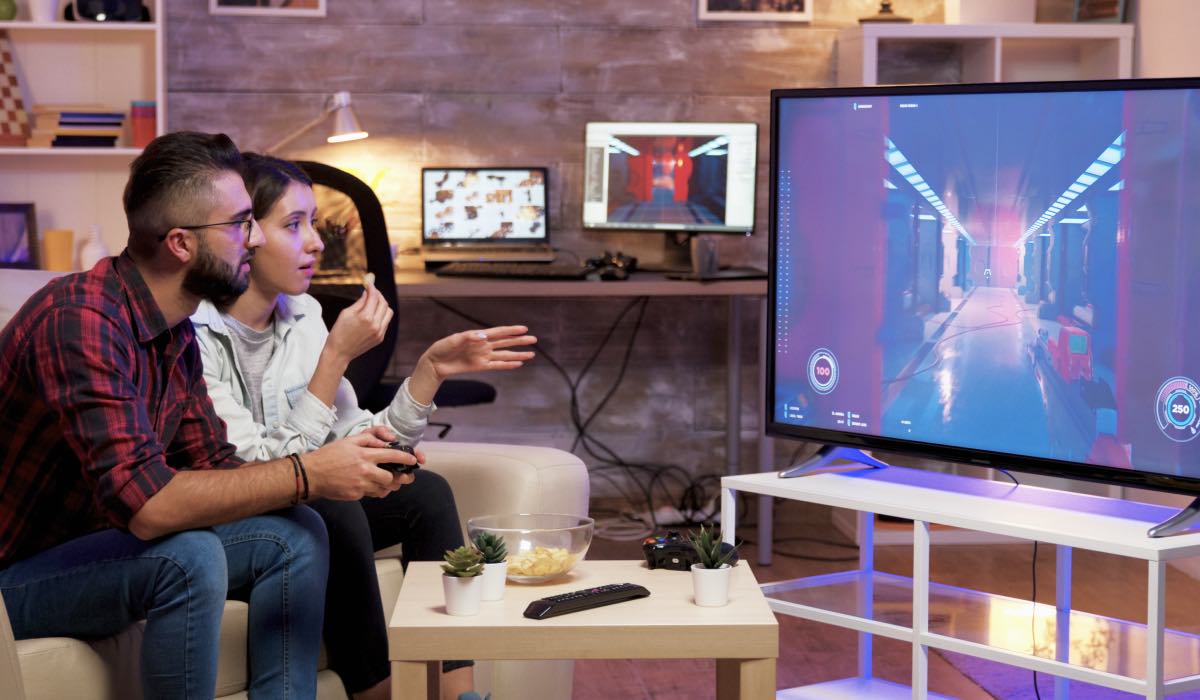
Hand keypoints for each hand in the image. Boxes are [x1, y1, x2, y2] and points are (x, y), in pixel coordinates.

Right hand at [303, 426, 414, 499]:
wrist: (312, 474)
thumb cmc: (330, 455)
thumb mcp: (350, 440)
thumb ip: (370, 437)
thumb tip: (387, 440)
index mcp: (365, 455)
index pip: (393, 456)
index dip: (406, 458)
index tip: (414, 460)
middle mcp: (366, 471)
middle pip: (392, 478)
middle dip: (399, 477)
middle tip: (402, 476)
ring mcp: (361, 485)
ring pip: (384, 489)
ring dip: (388, 486)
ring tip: (386, 481)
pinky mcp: (356, 495)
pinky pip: (372, 494)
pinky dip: (374, 490)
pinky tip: (370, 485)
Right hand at [323, 285, 392, 365]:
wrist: (339, 352)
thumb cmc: (339, 332)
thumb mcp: (346, 313)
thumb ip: (360, 302)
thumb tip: (367, 292)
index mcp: (366, 317)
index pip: (374, 297)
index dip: (372, 288)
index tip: (369, 283)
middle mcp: (375, 325)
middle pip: (383, 303)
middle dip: (378, 295)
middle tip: (371, 292)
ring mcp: (380, 332)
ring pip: (388, 312)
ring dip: (382, 305)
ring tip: (373, 303)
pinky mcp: (380, 338)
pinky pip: (385, 322)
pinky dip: (381, 315)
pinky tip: (372, 314)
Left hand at [421, 325, 536, 380]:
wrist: (436, 363)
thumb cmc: (443, 348)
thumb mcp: (454, 340)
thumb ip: (469, 337)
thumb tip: (484, 337)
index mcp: (478, 336)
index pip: (499, 332)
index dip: (512, 330)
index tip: (524, 329)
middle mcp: (484, 345)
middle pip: (506, 342)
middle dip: (520, 341)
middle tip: (534, 339)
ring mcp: (483, 356)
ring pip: (505, 355)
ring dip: (518, 355)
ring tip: (531, 354)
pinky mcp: (481, 367)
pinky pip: (498, 365)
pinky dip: (508, 365)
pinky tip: (518, 364)